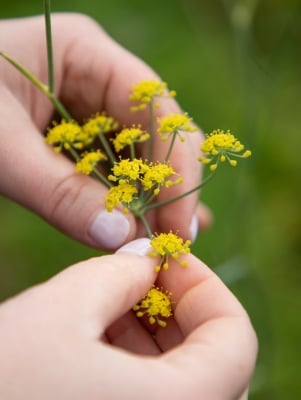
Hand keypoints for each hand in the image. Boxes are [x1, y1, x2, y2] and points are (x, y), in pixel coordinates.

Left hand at [0, 14, 210, 250]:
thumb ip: (59, 192)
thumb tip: (121, 237)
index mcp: (84, 53)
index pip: (155, 107)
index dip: (177, 167)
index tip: (180, 222)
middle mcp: (95, 77)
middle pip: (155, 131)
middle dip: (170, 186)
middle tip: (176, 240)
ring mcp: (88, 106)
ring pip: (138, 152)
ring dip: (154, 197)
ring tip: (171, 239)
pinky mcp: (76, 136)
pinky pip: (111, 167)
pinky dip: (127, 198)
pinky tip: (144, 225)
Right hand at [0, 239, 256, 398]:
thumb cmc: (1, 379)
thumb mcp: (63, 307)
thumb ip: (119, 272)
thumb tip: (146, 258)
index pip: (235, 337)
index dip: (204, 285)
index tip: (166, 257)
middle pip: (211, 359)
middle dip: (176, 306)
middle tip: (139, 274)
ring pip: (181, 380)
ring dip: (154, 332)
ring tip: (112, 299)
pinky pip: (150, 398)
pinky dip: (135, 361)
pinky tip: (99, 333)